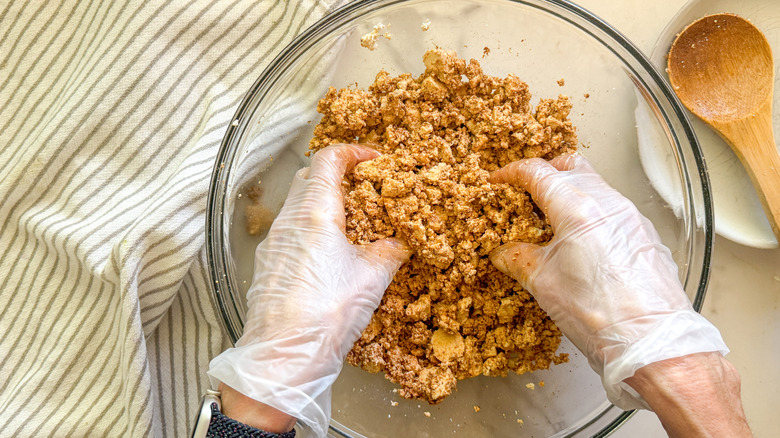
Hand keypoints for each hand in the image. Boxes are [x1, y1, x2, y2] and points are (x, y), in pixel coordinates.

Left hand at [208, 144, 410, 436]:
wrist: (283, 357)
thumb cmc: (326, 314)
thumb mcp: (372, 278)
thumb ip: (389, 251)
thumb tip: (395, 243)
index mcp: (315, 212)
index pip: (328, 160)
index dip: (352, 152)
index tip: (372, 159)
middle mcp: (288, 221)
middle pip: (309, 178)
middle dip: (336, 176)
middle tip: (364, 190)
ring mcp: (273, 243)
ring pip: (297, 206)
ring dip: (323, 205)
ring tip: (351, 226)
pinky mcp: (268, 266)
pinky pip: (290, 234)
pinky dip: (310, 231)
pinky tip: (328, 256)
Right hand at [488, 153, 727, 408]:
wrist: (652, 342)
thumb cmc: (599, 314)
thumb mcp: (542, 284)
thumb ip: (517, 258)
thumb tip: (504, 251)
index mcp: (576, 207)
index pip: (537, 172)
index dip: (511, 173)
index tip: (499, 182)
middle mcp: (607, 202)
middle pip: (570, 167)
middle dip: (543, 175)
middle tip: (524, 196)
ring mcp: (630, 216)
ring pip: (594, 186)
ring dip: (569, 194)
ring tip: (551, 224)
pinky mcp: (644, 233)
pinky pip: (612, 209)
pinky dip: (590, 213)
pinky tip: (581, 244)